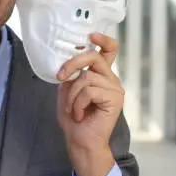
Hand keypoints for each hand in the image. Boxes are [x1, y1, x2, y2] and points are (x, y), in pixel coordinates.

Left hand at [56, 33, 124, 175]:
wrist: (80, 140)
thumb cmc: (73, 118)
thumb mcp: (66, 91)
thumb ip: (70, 75)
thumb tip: (67, 65)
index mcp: (100, 75)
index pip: (108, 51)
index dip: (103, 40)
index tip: (91, 34)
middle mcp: (110, 79)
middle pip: (93, 57)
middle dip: (72, 64)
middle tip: (60, 76)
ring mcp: (115, 88)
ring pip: (86, 78)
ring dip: (72, 95)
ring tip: (73, 109)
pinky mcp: (115, 99)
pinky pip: (89, 91)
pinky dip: (78, 103)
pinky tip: (80, 114)